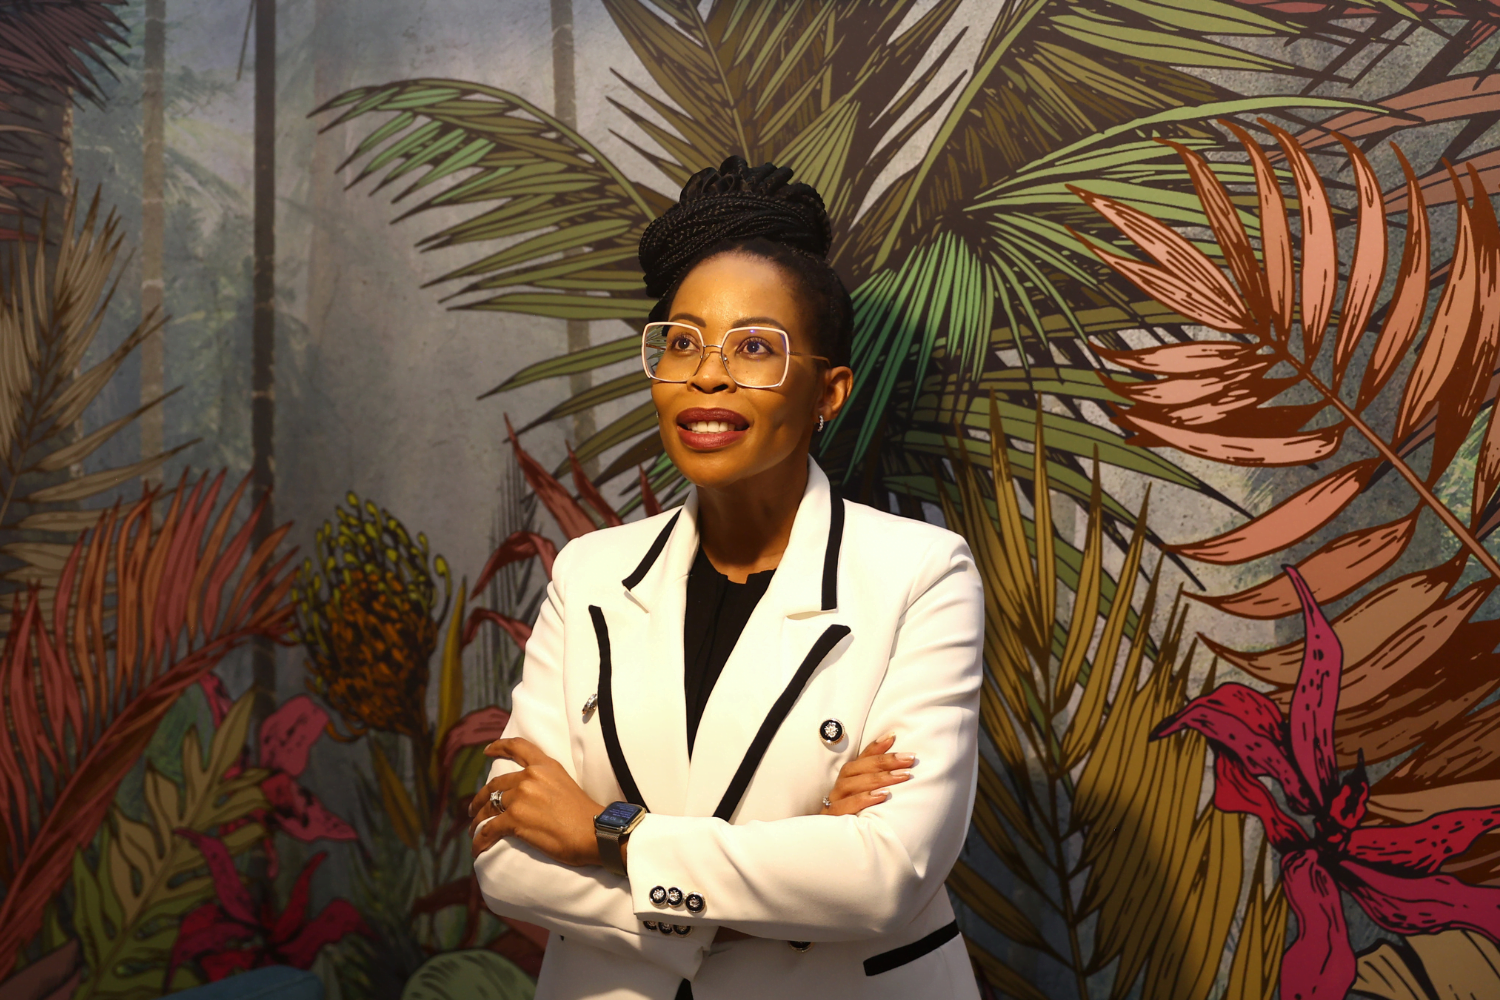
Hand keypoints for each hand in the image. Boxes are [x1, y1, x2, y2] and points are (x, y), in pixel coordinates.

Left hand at [468, 737, 605, 865]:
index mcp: (545, 766)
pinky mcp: (515, 819)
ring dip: (478, 819)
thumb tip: (530, 797)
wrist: (594, 832)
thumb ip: (545, 784)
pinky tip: (477, 848)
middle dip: (481, 797)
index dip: (499, 747)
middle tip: (474, 808)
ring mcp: (521, 797)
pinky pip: (489, 829)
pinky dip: (480, 840)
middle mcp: (530, 777)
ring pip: (489, 807)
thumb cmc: (585, 815)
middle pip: (496, 784)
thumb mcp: (565, 785)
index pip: (518, 747)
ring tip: (474, 829)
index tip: (487, 751)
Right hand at [820, 733, 914, 815]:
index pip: (860, 759)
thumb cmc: (856, 821)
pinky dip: (864, 799)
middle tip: (909, 758)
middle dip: (885, 761)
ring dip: (879, 778)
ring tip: (902, 776)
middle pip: (857, 768)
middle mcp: (839, 788)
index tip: (893, 736)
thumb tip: (903, 768)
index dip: (875, 747)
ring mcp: (833, 803)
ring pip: (852, 784)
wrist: (835, 846)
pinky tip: (882, 796)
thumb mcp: (868, 802)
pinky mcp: (832, 819)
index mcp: (847, 781)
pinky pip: (845, 806)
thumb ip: (879, 785)